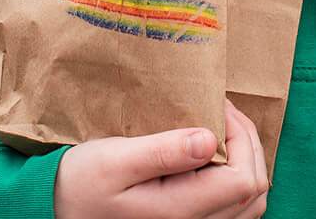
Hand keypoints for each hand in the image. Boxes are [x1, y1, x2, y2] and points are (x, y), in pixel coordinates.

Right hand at [55, 100, 267, 218]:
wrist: (60, 210)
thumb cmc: (81, 184)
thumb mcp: (114, 160)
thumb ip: (163, 151)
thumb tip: (211, 139)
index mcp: (180, 210)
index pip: (243, 179)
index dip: (242, 138)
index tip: (218, 107)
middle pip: (255, 192)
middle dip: (249, 144)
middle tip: (223, 111)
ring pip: (250, 203)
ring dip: (246, 160)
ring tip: (222, 128)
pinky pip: (233, 207)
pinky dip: (235, 176)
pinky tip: (213, 153)